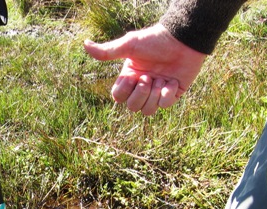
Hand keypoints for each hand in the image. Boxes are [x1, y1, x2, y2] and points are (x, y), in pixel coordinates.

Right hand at [84, 24, 207, 114]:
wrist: (182, 40)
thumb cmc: (155, 41)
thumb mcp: (129, 45)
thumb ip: (107, 51)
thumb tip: (85, 44)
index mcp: (130, 77)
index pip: (118, 97)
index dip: (125, 90)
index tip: (134, 75)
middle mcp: (141, 87)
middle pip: (132, 107)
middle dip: (140, 94)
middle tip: (149, 77)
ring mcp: (157, 92)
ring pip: (148, 111)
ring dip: (154, 95)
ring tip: (162, 79)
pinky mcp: (172, 94)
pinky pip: (165, 105)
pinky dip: (168, 94)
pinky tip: (173, 81)